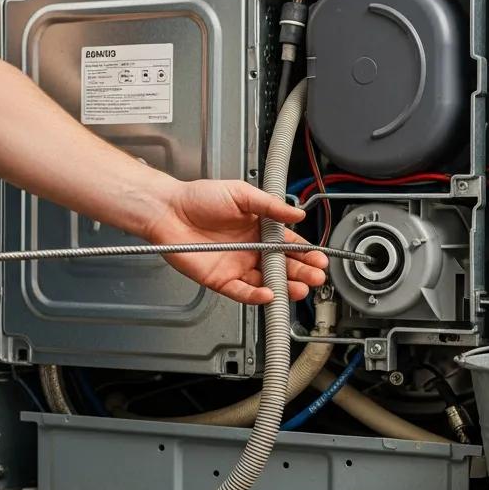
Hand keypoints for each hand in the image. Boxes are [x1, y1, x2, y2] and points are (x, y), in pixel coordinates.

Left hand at [143, 179, 327, 305]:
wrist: (168, 210)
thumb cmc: (198, 198)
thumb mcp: (241, 194)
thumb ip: (270, 206)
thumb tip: (297, 213)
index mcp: (258, 229)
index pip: (288, 245)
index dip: (305, 253)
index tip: (319, 258)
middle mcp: (249, 250)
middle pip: (281, 267)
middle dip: (301, 273)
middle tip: (316, 277)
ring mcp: (236, 266)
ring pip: (266, 282)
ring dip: (285, 287)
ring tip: (300, 288)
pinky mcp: (220, 280)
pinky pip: (241, 292)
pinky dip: (256, 296)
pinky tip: (270, 294)